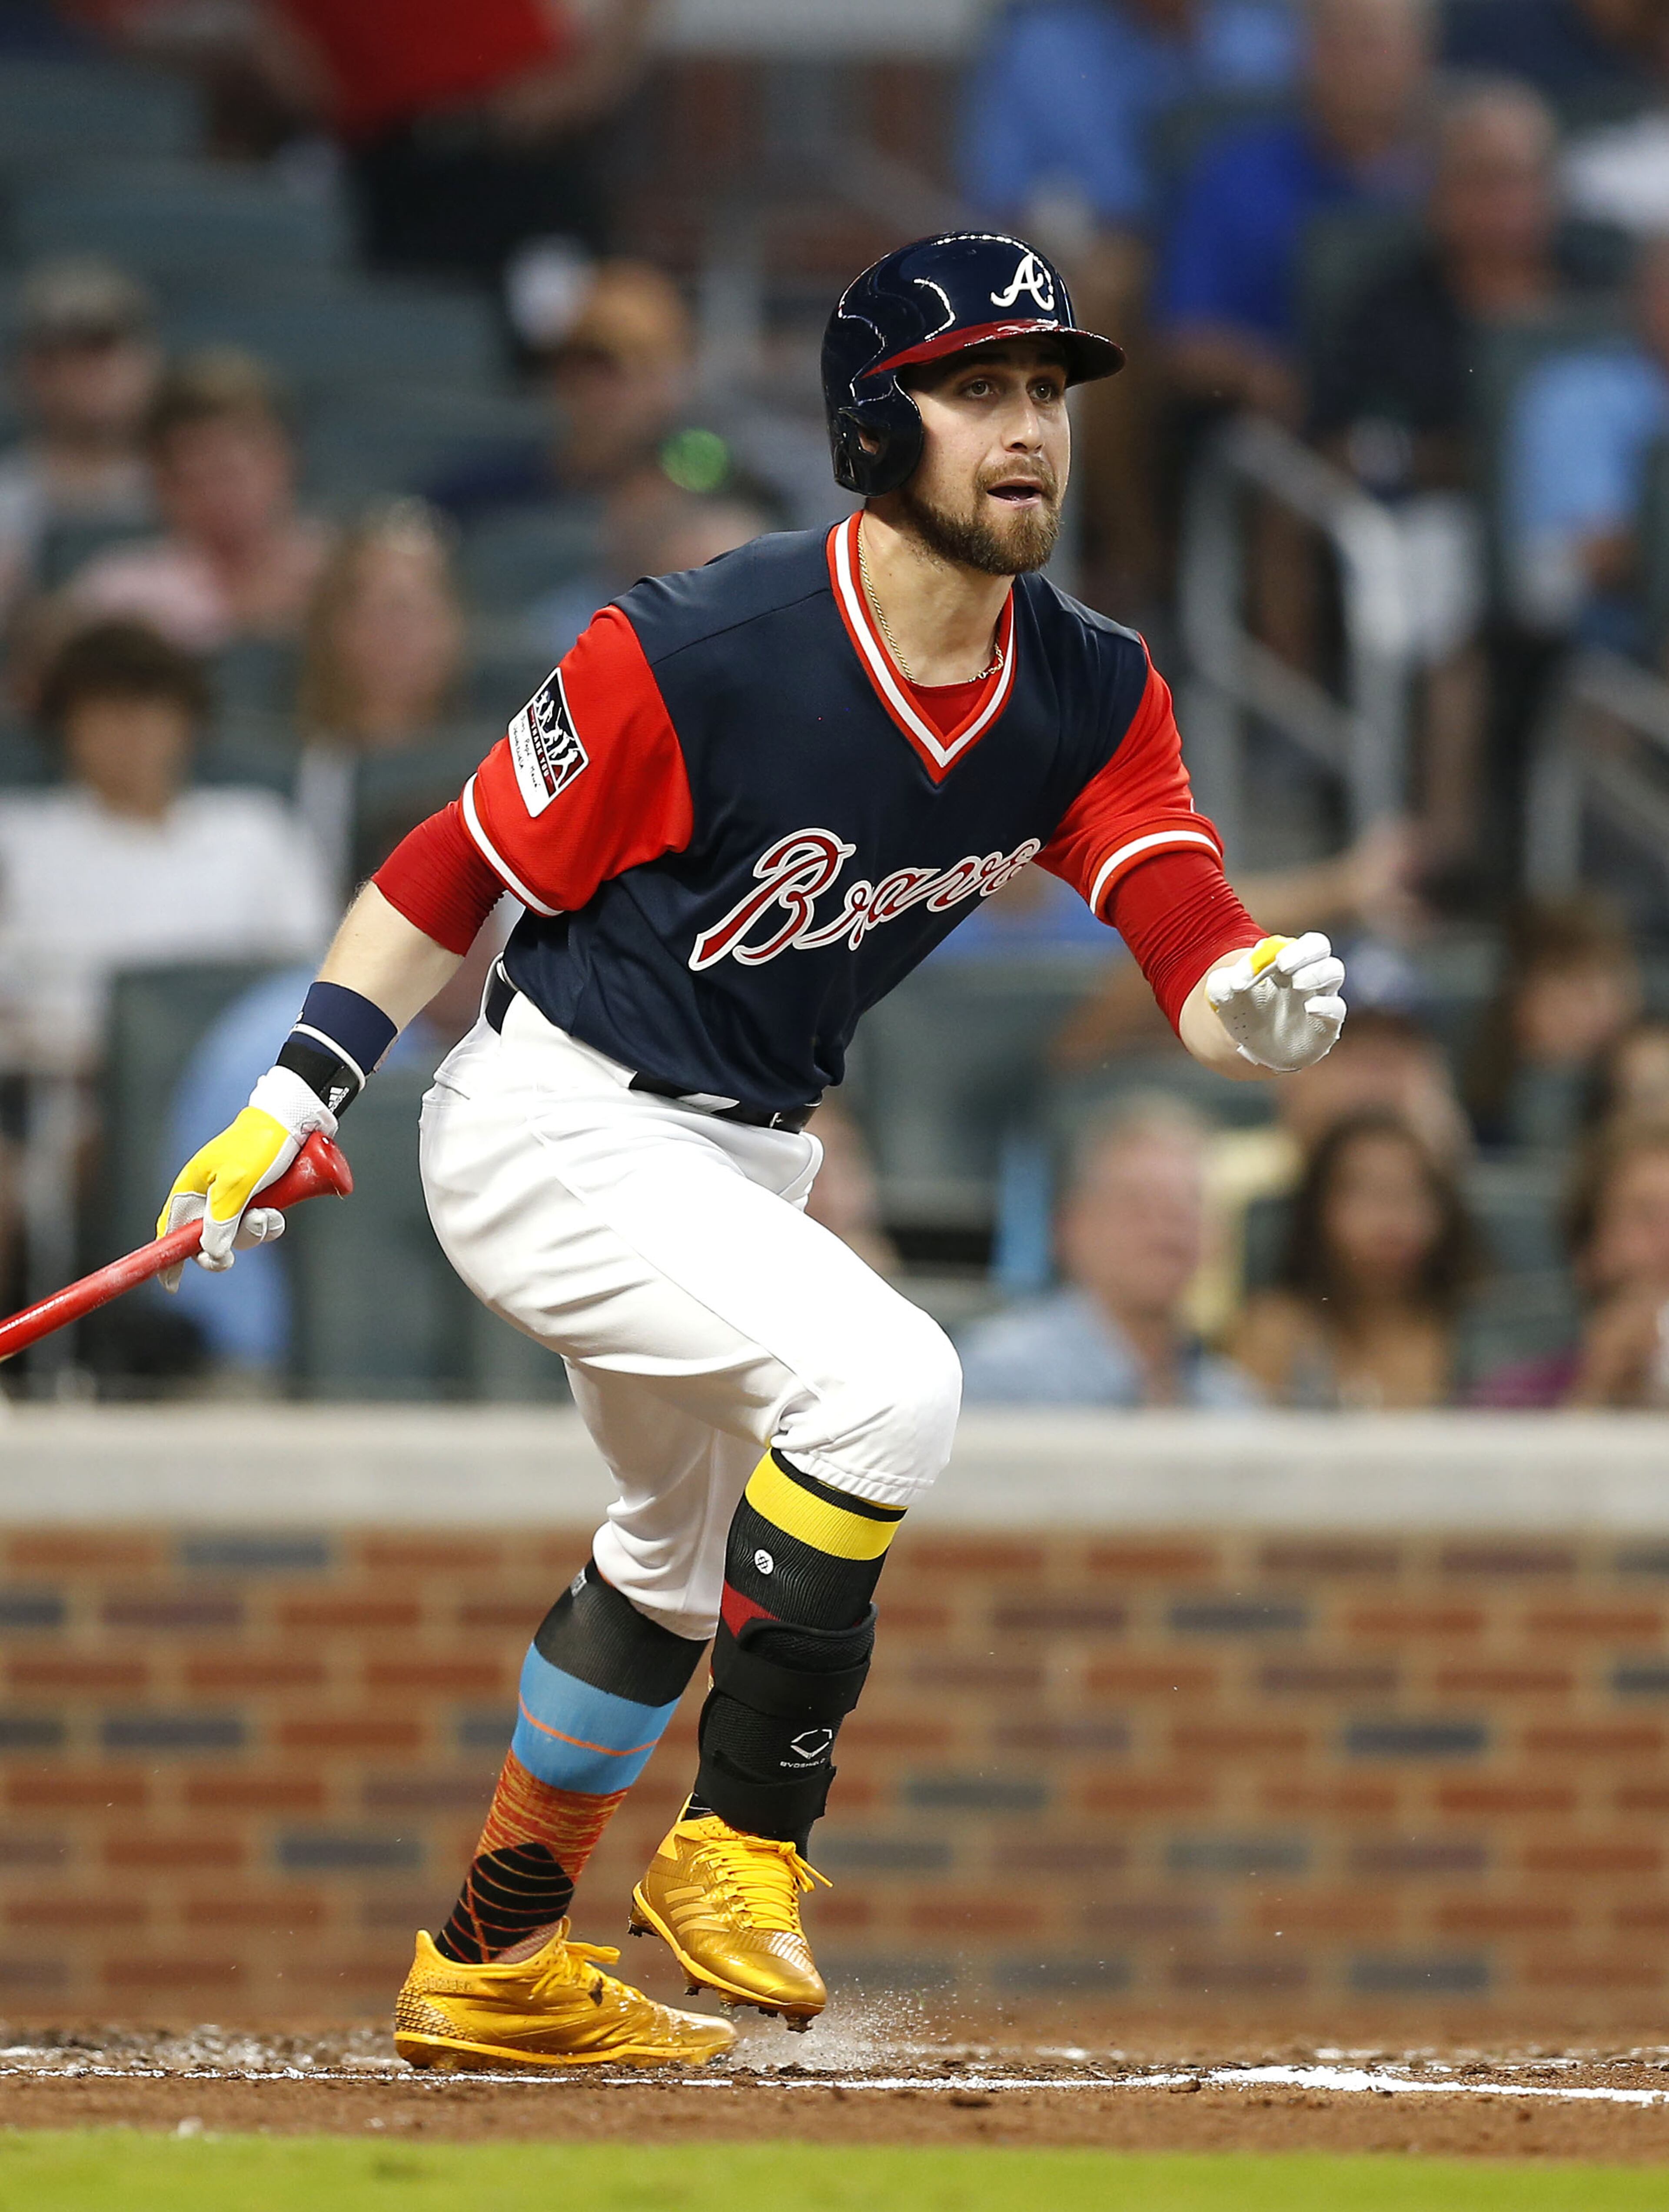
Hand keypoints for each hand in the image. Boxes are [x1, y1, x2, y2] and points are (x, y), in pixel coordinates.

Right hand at [157, 1068, 334, 1286]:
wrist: (293, 1120)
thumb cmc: (259, 1145)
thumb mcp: (237, 1183)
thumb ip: (221, 1219)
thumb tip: (211, 1252)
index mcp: (191, 1187)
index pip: (169, 1228)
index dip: (168, 1257)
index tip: (171, 1283)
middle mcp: (209, 1193)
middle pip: (206, 1239)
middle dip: (221, 1249)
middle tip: (232, 1258)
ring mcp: (234, 1195)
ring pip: (237, 1233)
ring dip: (254, 1232)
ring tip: (267, 1214)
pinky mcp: (258, 1195)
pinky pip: (259, 1222)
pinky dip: (269, 1222)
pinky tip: (279, 1210)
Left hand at [1205, 933, 1345, 1073]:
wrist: (1259, 1050)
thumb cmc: (1248, 1014)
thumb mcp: (1226, 999)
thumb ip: (1221, 985)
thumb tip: (1231, 981)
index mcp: (1282, 961)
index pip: (1285, 943)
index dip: (1270, 951)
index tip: (1246, 972)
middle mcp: (1306, 972)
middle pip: (1319, 946)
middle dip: (1303, 951)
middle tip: (1282, 963)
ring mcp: (1320, 996)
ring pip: (1334, 970)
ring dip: (1317, 972)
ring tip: (1297, 983)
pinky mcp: (1327, 1024)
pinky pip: (1337, 1008)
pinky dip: (1327, 1005)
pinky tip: (1310, 1008)